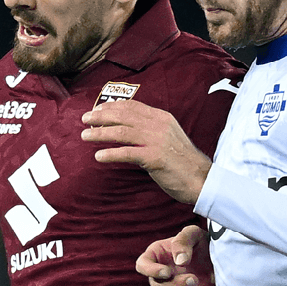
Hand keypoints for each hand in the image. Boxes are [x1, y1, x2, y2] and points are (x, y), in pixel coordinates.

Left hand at [80, 99, 211, 204]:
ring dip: (100, 133)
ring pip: (121, 132)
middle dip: (101, 116)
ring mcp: (157, 141)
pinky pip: (127, 153)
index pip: (132, 106)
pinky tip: (98, 157)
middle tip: (84, 119)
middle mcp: (158, 125)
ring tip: (85, 136)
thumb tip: (129, 129)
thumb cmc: (183, 162)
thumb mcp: (169, 138)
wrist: (202, 179)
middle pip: (123, 116)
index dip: (112, 107)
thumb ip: (151, 130)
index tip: (97, 109)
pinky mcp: (155, 158)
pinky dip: (110, 154)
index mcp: (162, 117)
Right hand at [137, 225, 213, 285]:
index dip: (150, 271)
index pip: (142, 265)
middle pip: (156, 285)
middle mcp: (160, 275)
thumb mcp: (194, 233)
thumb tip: (179, 262)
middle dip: (175, 284)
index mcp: (157, 255)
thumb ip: (183, 241)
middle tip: (194, 279)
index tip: (168, 272)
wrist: (221, 259)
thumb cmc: (203, 243)